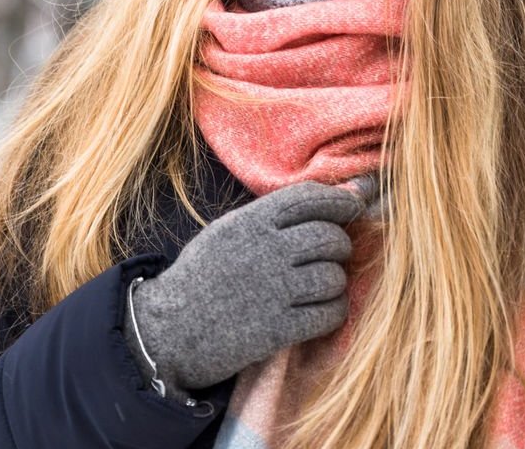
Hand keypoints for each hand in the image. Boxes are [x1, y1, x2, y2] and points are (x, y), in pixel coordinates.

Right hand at [124, 180, 361, 398]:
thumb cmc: (201, 276)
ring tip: (323, 285)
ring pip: (334, 277)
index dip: (341, 199)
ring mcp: (273, 290)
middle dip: (341, 245)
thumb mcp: (226, 231)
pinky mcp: (278, 329)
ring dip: (337, 282)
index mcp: (249, 222)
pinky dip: (334, 312)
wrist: (169, 330)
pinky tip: (323, 311)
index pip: (309, 197)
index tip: (354, 205)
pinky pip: (329, 314)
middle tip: (332, 255)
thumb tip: (335, 194)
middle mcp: (265, 251)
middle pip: (330, 238)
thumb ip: (273, 215)